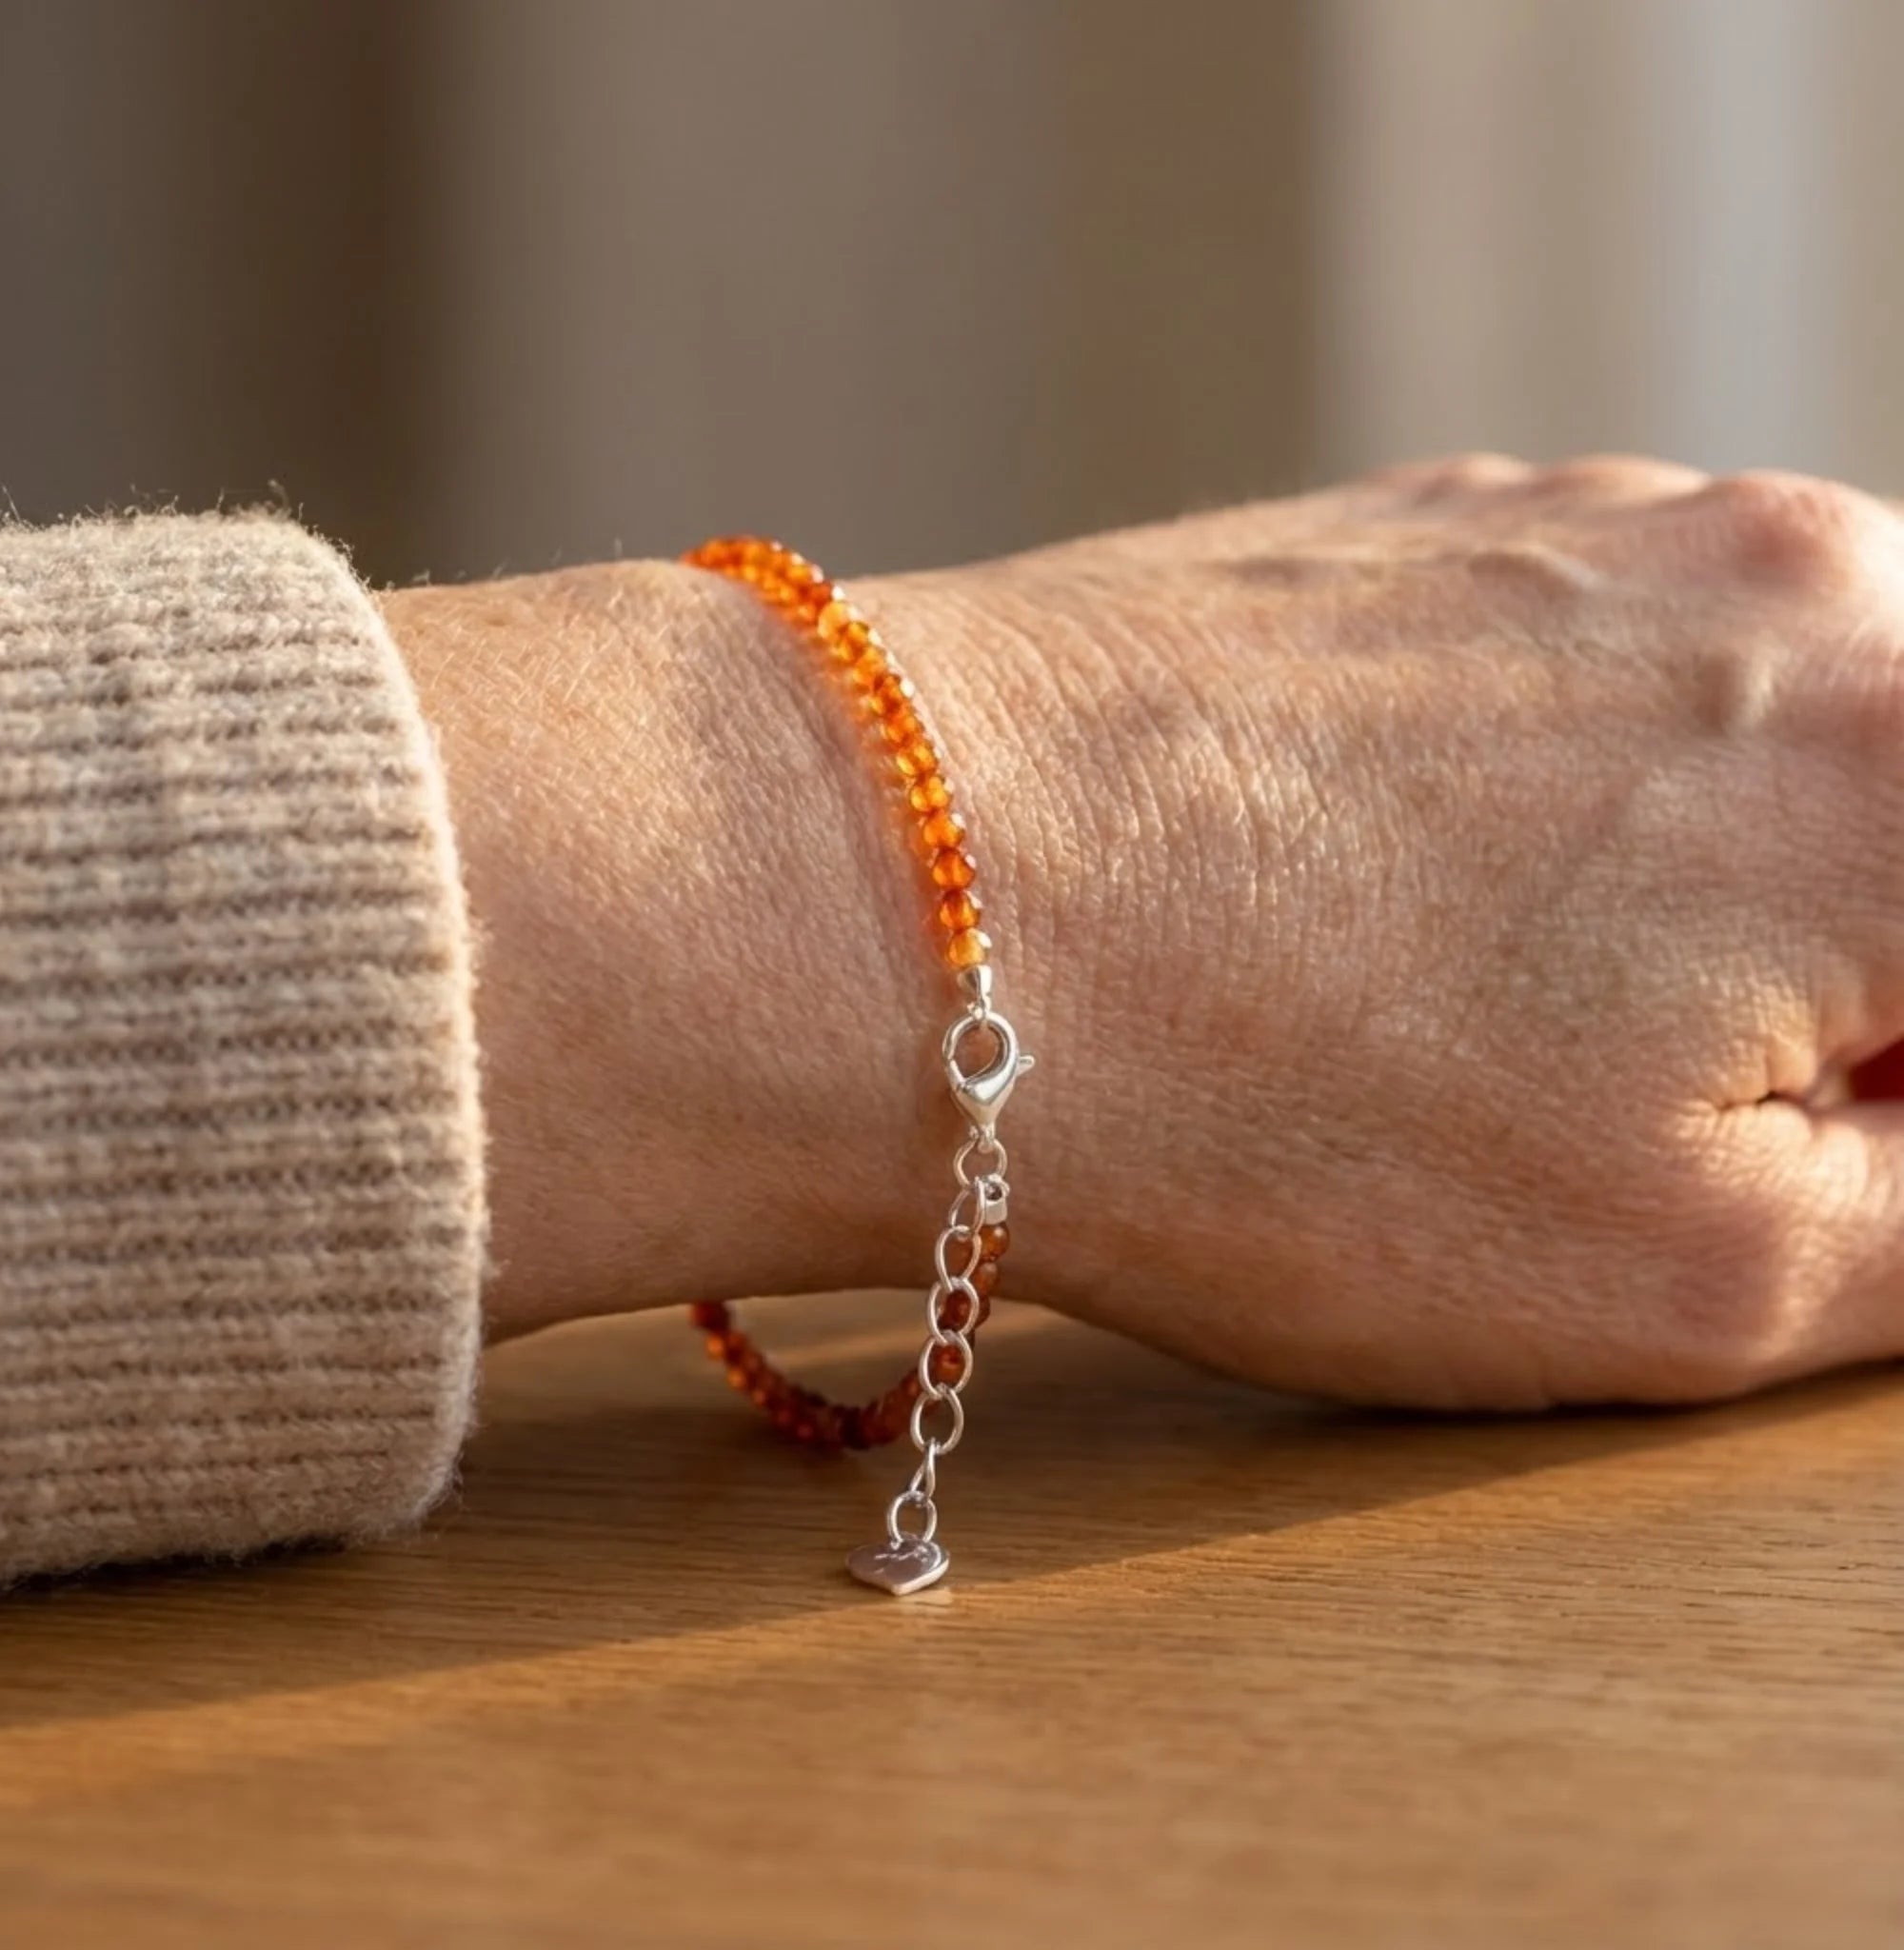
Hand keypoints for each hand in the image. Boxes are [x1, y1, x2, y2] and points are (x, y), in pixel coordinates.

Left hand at [387, 456, 1903, 1409]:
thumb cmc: (1278, 1112)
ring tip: (1456, 997)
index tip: (1771, 1140)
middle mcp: (1794, 578)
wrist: (897, 904)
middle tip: (1605, 1094)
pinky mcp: (1428, 527)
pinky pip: (1576, 677)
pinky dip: (1535, 799)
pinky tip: (1369, 889)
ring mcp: (1592, 521)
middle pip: (1885, 832)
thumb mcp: (1704, 1277)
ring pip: (1743, 746)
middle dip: (1810, 988)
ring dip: (1671, 892)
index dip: (1864, 1087)